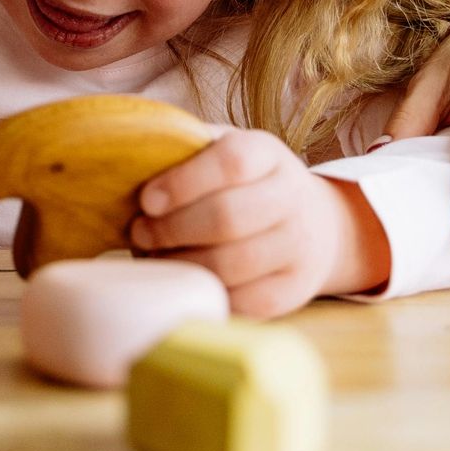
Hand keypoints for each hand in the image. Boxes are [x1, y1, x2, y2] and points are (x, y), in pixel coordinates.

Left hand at [130, 129, 387, 317]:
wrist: (314, 224)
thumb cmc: (247, 183)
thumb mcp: (225, 150)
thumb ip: (188, 148)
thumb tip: (135, 153)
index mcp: (268, 153)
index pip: (231, 162)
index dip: (183, 182)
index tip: (147, 200)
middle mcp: (292, 196)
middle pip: (228, 217)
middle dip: (172, 230)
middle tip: (140, 233)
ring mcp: (298, 245)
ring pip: (233, 264)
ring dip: (183, 264)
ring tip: (156, 258)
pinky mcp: (295, 289)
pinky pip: (244, 301)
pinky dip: (206, 293)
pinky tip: (185, 279)